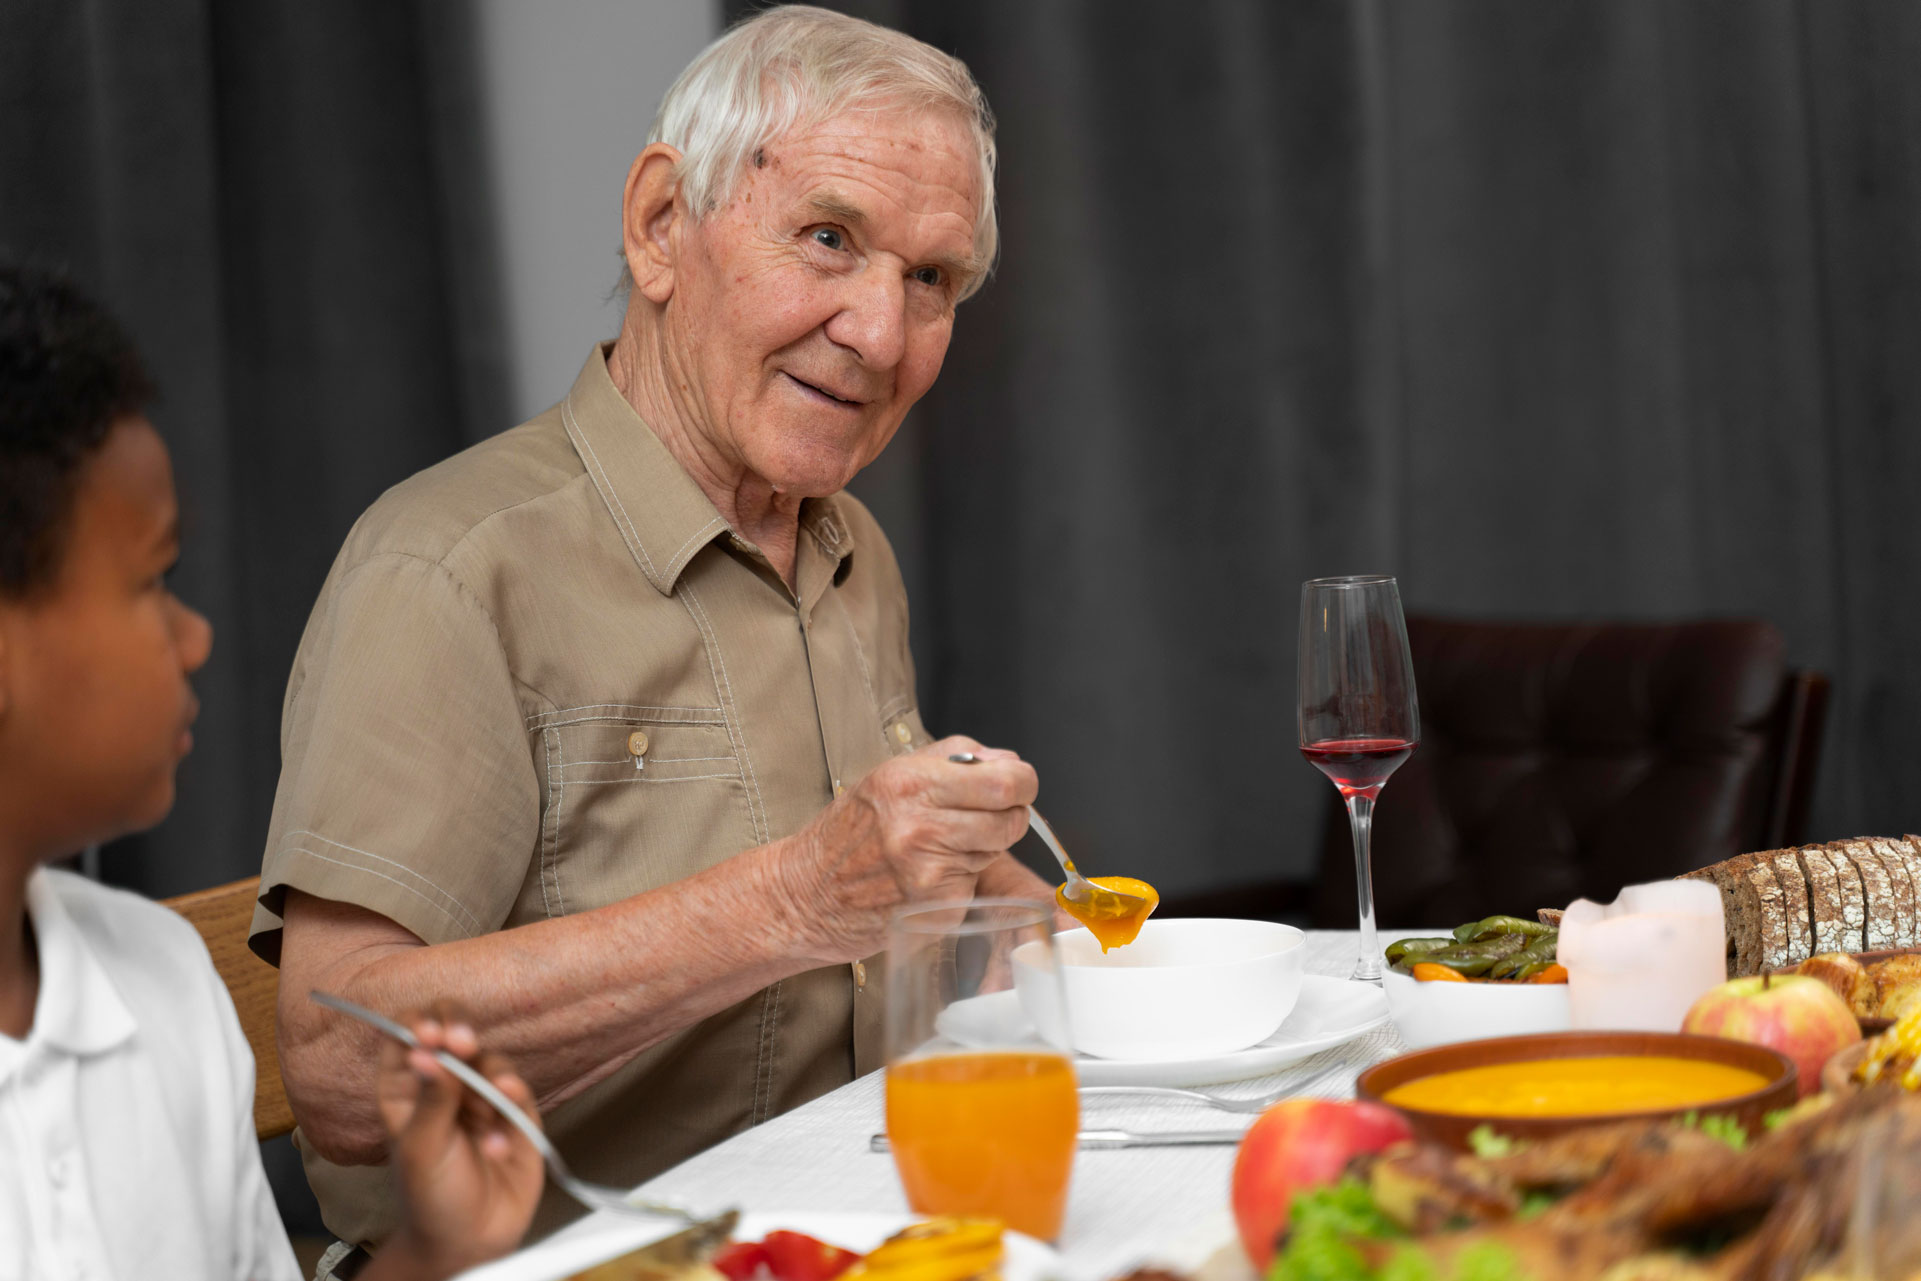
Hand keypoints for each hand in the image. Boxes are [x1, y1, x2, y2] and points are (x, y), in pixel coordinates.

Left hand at [370, 1007, 543, 1280]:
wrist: (471, 1241)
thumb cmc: (429, 1196)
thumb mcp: (421, 1148)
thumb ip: (431, 1098)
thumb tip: (427, 1050)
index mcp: (406, 1086)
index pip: (409, 1032)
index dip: (421, 1024)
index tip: (431, 1035)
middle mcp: (444, 1083)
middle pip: (454, 1029)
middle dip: (461, 1029)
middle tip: (464, 1041)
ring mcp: (481, 1095)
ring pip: (492, 1059)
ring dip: (489, 1085)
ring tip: (483, 1123)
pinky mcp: (516, 1111)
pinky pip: (520, 1091)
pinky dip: (511, 1110)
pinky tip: (499, 1145)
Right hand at [779, 736, 1037, 960]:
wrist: (806, 896)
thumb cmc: (849, 834)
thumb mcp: (891, 775)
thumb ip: (955, 759)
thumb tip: (1011, 762)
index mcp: (908, 781)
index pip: (1006, 780)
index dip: (1021, 783)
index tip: (1015, 786)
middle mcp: (918, 825)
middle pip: (1012, 817)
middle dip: (1009, 815)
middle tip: (982, 817)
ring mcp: (927, 871)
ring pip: (1000, 849)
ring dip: (984, 847)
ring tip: (942, 846)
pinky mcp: (935, 907)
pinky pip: (978, 881)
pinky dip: (965, 878)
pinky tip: (931, 875)